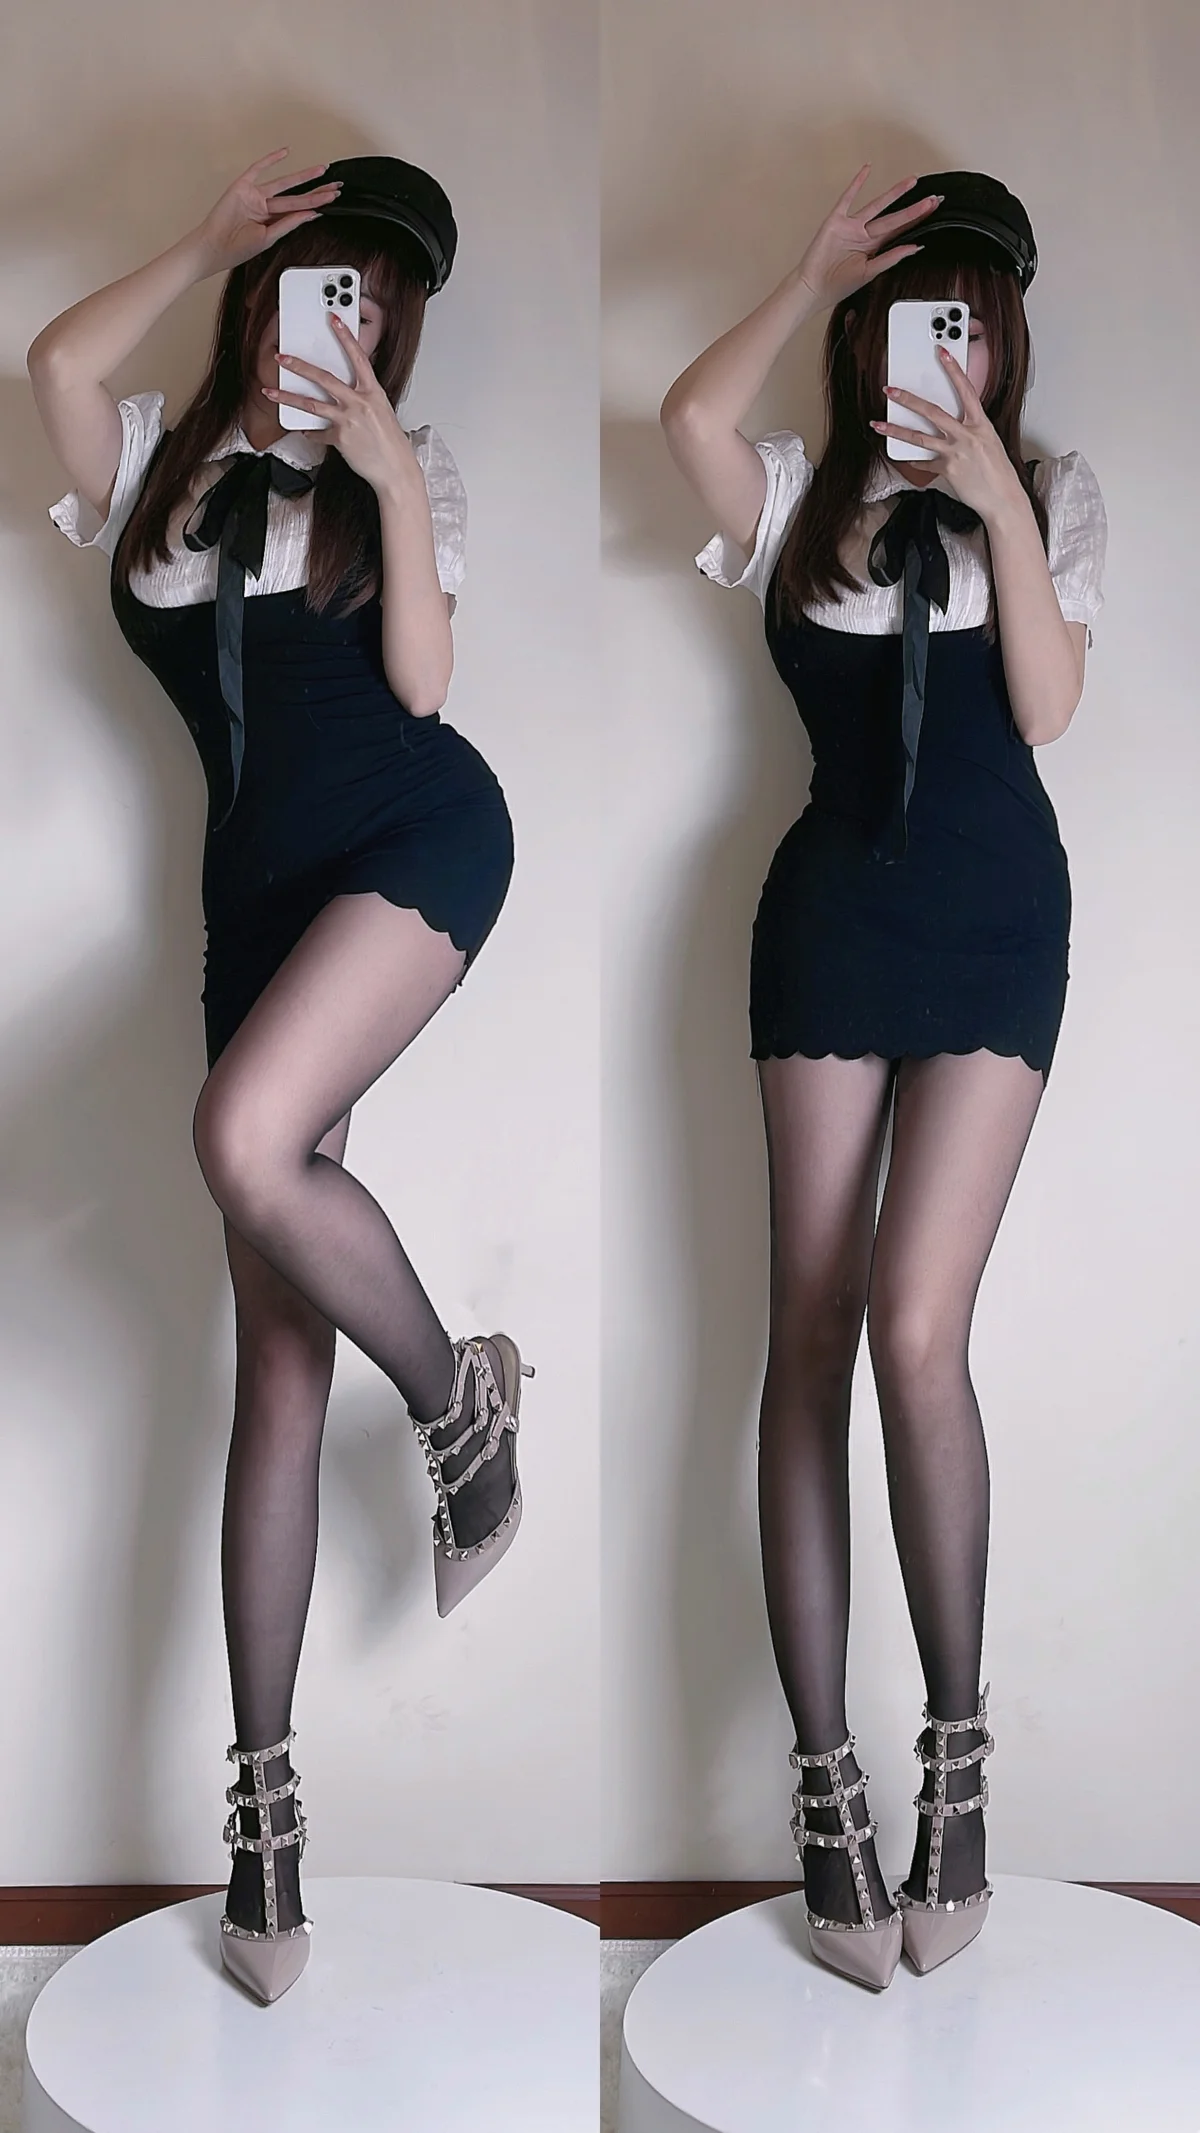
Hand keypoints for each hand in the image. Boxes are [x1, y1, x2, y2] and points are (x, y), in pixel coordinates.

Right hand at [193, 149, 342, 275]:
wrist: (214, 245)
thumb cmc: (236, 248)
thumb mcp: (268, 238)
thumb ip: (288, 223)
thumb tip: (310, 214)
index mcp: (272, 222)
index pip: (299, 211)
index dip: (316, 205)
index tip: (332, 200)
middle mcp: (265, 208)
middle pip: (296, 196)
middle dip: (317, 192)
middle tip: (336, 187)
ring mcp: (255, 196)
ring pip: (284, 183)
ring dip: (303, 176)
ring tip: (321, 171)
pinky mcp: (243, 186)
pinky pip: (258, 169)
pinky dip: (271, 160)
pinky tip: (285, 153)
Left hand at [266, 314, 418, 493]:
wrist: (395, 470)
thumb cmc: (391, 444)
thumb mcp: (382, 412)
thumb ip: (363, 399)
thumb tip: (347, 394)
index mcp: (373, 392)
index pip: (357, 357)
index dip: (345, 337)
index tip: (333, 320)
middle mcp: (359, 403)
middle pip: (324, 378)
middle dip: (299, 366)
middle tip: (282, 358)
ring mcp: (348, 420)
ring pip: (311, 404)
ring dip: (287, 397)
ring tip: (270, 392)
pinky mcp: (340, 438)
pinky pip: (318, 433)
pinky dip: (310, 433)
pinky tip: (305, 431)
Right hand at [796, 164, 944, 311]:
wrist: (812, 288)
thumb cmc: (835, 286)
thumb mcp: (868, 273)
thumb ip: (890, 258)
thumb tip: (913, 247)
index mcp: (872, 249)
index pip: (900, 232)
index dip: (917, 221)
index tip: (933, 212)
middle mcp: (864, 236)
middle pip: (894, 219)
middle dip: (914, 209)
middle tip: (933, 199)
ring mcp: (851, 227)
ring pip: (877, 205)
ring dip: (894, 194)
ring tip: (911, 182)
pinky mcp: (836, 221)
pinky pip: (848, 198)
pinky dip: (857, 184)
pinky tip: (866, 170)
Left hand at [870, 347, 1026, 521]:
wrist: (1003, 499)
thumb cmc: (999, 472)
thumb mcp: (989, 442)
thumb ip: (970, 431)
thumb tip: (953, 427)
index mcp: (981, 424)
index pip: (966, 390)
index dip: (953, 370)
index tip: (941, 353)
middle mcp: (967, 435)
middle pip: (933, 411)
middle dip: (908, 399)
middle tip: (891, 390)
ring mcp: (956, 452)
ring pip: (920, 437)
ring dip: (896, 430)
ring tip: (878, 424)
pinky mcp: (947, 470)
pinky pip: (925, 463)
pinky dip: (915, 461)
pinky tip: (905, 458)